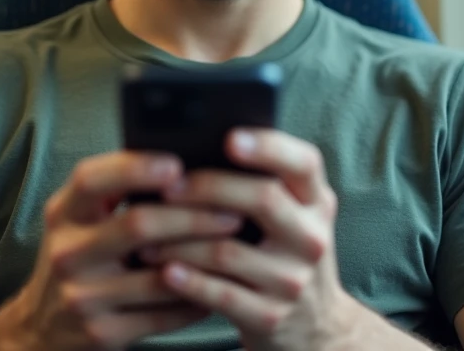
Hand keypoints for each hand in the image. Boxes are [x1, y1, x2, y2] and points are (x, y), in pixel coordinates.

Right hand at [15, 151, 244, 350]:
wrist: (45, 325)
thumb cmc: (79, 256)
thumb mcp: (80, 218)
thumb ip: (114, 190)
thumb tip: (178, 160)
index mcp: (62, 214)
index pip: (91, 179)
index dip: (135, 168)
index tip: (177, 164)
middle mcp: (67, 253)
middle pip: (137, 224)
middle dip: (192, 216)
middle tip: (232, 211)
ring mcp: (82, 297)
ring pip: (158, 276)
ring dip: (204, 260)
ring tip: (235, 246)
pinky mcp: (103, 333)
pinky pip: (164, 314)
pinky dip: (196, 297)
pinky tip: (217, 284)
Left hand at [143, 130, 350, 350]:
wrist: (313, 325)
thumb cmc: (283, 252)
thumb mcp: (290, 216)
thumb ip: (261, 183)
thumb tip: (195, 147)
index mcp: (317, 201)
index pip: (303, 163)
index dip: (268, 146)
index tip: (229, 137)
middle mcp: (311, 237)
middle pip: (263, 199)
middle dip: (209, 187)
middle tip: (168, 187)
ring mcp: (293, 280)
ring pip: (228, 251)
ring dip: (180, 241)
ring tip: (146, 236)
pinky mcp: (271, 316)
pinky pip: (221, 295)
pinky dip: (189, 281)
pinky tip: (164, 271)